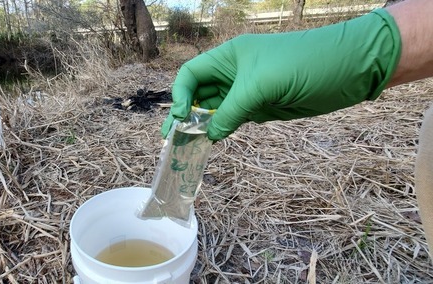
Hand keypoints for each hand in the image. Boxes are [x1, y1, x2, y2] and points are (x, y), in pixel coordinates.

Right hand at [162, 9, 400, 140]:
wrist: (349, 69)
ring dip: (201, 126)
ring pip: (215, 110)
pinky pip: (233, 120)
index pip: (191, 74)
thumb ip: (231, 111)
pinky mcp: (261, 108)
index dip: (181, 94)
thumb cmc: (304, 64)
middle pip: (199, 94)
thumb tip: (209, 135)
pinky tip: (211, 142)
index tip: (183, 116)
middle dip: (185, 114)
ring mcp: (247, 92)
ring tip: (185, 145)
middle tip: (171, 139)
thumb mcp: (260, 85)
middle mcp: (234, 74)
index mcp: (229, 57)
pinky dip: (221, 131)